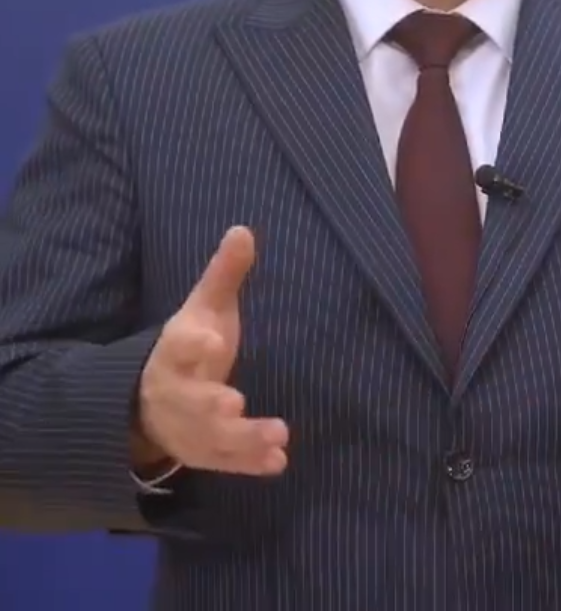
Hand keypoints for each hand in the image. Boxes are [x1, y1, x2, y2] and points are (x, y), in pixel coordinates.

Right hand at [133, 226, 288, 476]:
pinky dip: (249, 465)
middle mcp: (177, 393)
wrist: (150, 401)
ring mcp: (188, 428)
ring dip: (242, 441)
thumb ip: (223, 275)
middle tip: (232, 404)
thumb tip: (243, 229)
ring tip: (278, 437)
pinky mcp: (204, 453)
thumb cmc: (189, 347)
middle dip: (208, 406)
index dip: (191, 343)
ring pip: (210, 439)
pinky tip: (278, 463)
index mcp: (175, 353)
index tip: (209, 338)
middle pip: (189, 402)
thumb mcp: (203, 310)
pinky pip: (225, 463)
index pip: (177, 346)